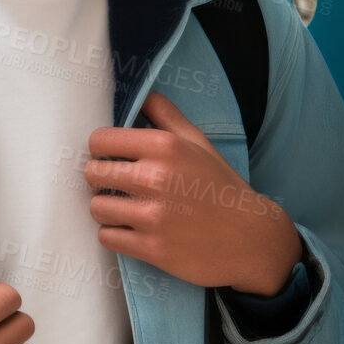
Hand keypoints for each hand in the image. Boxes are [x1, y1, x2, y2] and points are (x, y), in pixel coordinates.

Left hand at [84, 93, 301, 294]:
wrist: (251, 239)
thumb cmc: (220, 187)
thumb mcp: (199, 143)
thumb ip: (167, 115)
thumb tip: (143, 95)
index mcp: (165, 146)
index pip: (100, 140)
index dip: (101, 150)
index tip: (111, 158)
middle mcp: (156, 178)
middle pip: (91, 173)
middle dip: (100, 179)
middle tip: (117, 186)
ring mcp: (153, 216)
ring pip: (96, 207)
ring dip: (106, 209)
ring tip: (124, 209)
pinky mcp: (152, 248)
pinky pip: (107, 237)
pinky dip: (115, 235)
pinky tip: (132, 230)